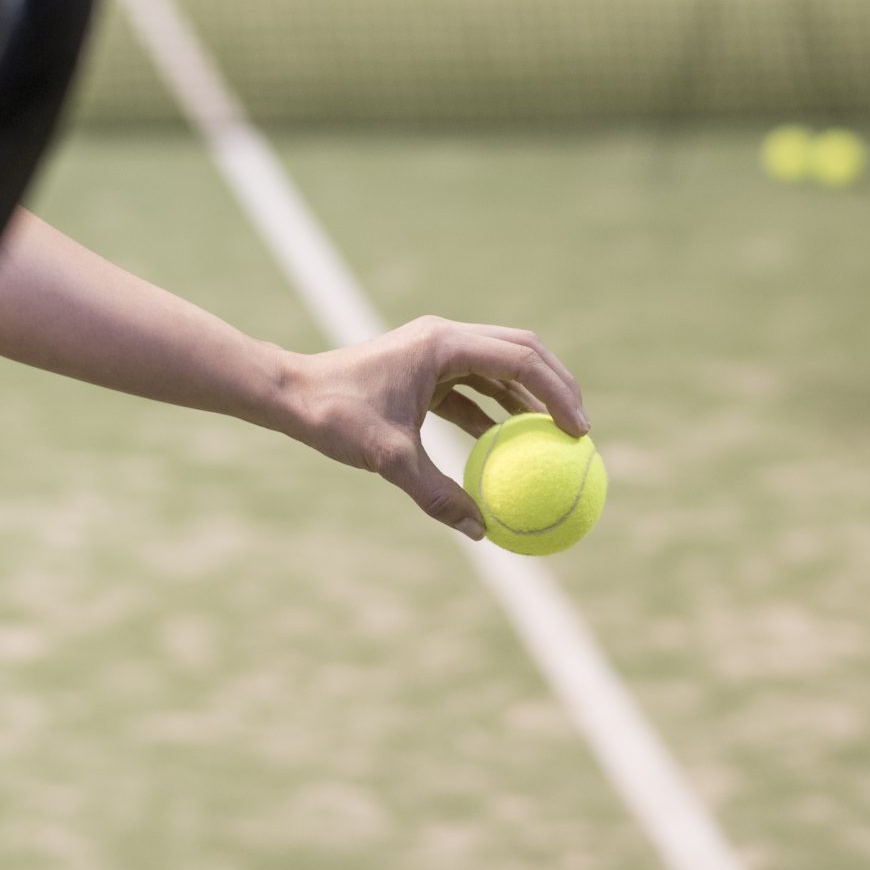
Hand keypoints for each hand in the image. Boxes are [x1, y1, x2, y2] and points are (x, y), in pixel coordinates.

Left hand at [281, 316, 589, 539]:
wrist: (289, 394)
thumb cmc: (334, 415)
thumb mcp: (388, 459)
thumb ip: (437, 494)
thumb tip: (481, 531)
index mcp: (444, 344)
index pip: (521, 360)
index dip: (558, 393)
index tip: (579, 431)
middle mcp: (445, 338)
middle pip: (522, 351)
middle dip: (557, 385)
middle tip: (580, 429)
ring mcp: (434, 351)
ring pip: (499, 367)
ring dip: (528, 398)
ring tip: (552, 437)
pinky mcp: (423, 369)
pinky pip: (473, 386)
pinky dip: (495, 410)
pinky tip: (505, 445)